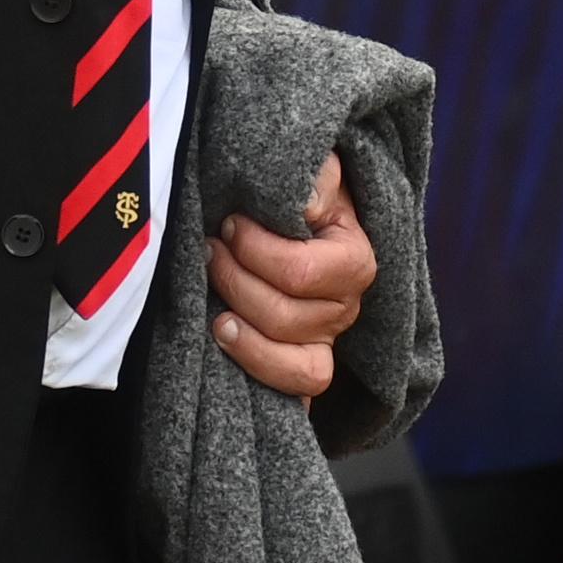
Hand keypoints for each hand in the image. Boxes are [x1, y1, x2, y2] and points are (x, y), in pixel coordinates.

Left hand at [206, 151, 377, 399]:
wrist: (290, 221)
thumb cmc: (297, 196)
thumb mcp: (315, 173)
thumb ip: (316, 177)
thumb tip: (306, 200)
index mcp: (353, 260)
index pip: (301, 272)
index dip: (255, 250)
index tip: (230, 223)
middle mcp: (346, 307)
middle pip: (285, 315)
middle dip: (235, 279)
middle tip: (209, 249)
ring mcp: (325, 341)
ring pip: (286, 356)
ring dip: (238, 324)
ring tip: (209, 292)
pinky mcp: (304, 365)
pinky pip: (295, 389)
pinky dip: (256, 366)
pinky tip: (222, 335)